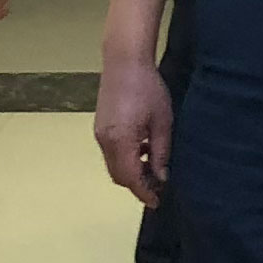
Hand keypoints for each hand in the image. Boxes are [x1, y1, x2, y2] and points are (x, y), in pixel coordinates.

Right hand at [96, 56, 175, 202]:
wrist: (125, 61)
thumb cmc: (148, 88)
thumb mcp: (162, 123)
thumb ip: (161, 153)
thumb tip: (162, 177)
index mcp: (121, 141)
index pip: (131, 178)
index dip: (144, 193)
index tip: (157, 202)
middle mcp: (105, 141)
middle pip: (118, 176)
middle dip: (137, 185)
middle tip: (158, 186)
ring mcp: (100, 133)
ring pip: (114, 165)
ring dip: (131, 171)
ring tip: (153, 166)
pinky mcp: (100, 126)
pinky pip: (111, 152)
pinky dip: (125, 158)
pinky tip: (143, 149)